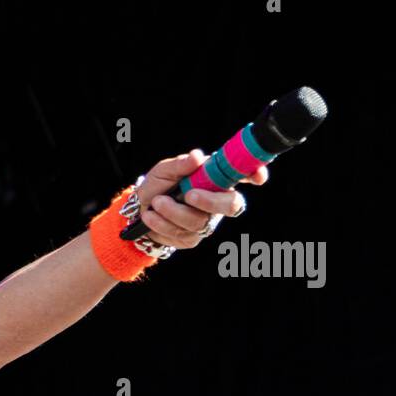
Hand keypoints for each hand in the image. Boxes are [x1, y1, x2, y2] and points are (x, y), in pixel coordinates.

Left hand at [135, 149, 268, 249]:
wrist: (137, 211)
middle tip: (189, 195)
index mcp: (215, 179)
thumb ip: (180, 164)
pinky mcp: (192, 238)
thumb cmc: (157, 185)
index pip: (242, 175)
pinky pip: (182, 234)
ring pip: (200, 221)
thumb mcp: (164, 170)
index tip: (258, 177)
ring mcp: (206, 221)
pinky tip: (151, 217)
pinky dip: (163, 224)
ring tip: (155, 203)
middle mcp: (216, 201)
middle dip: (211, 201)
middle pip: (231, 205)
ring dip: (173, 211)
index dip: (255, 175)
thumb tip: (197, 157)